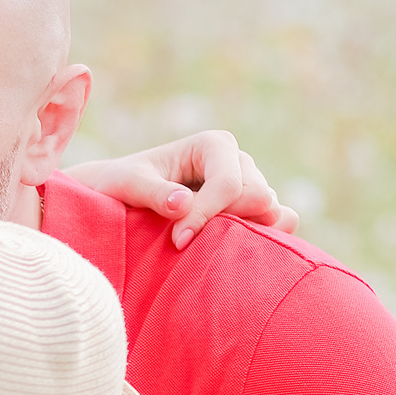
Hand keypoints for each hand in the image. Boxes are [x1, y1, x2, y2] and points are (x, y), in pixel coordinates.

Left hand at [64, 131, 298, 248]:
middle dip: (226, 223)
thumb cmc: (118, 185)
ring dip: (239, 233)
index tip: (177, 241)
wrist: (119, 196)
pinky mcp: (252, 211)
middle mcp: (238, 162)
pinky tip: (225, 249)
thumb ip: (153, 193)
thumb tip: (183, 203)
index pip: (230, 184)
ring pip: (270, 214)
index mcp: (214, 145)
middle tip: (187, 240)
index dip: (207, 216)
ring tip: (200, 243)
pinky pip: (277, 225)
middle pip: (259, 198)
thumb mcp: (126, 186)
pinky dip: (258, 239)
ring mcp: (250, 186)